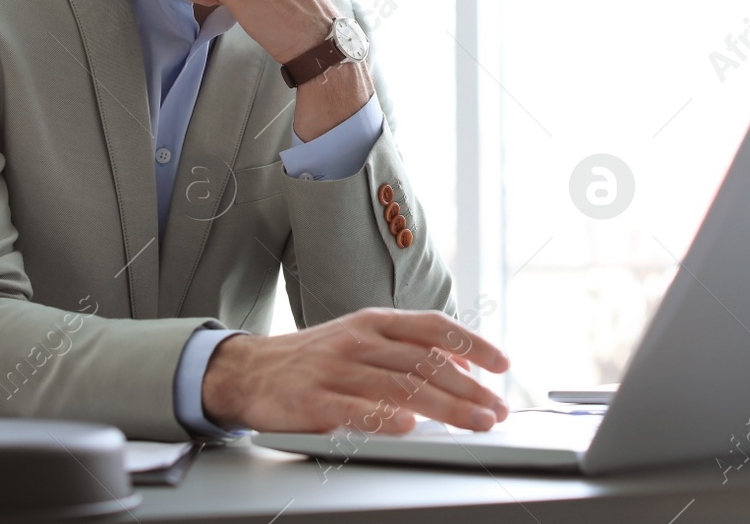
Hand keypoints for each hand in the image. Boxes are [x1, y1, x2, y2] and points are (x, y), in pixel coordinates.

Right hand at [201, 308, 510, 433]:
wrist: (248, 371)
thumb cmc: (312, 359)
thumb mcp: (359, 339)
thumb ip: (406, 348)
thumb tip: (461, 363)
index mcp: (374, 322)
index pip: (433, 328)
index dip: (472, 344)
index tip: (502, 365)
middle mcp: (358, 341)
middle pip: (425, 362)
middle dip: (469, 388)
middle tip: (497, 409)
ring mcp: (335, 369)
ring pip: (401, 386)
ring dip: (445, 407)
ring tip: (475, 423)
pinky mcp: (313, 399)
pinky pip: (355, 409)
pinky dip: (384, 417)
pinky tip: (409, 426)